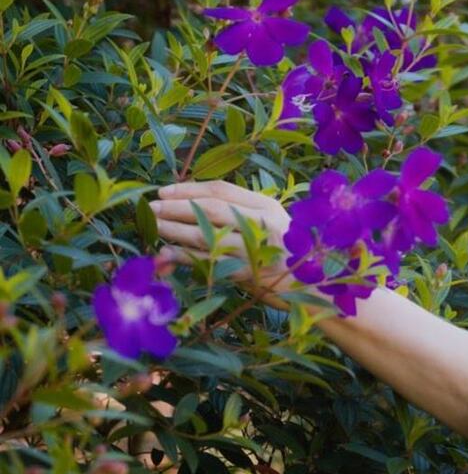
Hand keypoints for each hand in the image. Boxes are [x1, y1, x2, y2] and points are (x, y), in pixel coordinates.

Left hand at [149, 180, 294, 296]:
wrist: (311, 285)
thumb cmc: (284, 253)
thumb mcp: (268, 225)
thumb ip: (238, 215)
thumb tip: (190, 206)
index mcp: (266, 206)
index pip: (221, 190)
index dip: (189, 188)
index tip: (164, 191)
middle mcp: (262, 223)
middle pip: (211, 208)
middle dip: (177, 206)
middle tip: (151, 207)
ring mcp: (256, 248)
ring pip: (207, 234)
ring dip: (175, 229)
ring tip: (155, 226)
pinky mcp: (249, 272)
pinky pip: (210, 261)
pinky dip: (185, 256)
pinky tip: (167, 253)